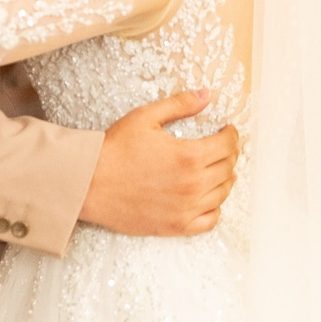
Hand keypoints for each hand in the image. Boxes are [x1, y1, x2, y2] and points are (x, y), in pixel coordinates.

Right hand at [81, 90, 239, 235]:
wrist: (89, 183)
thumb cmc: (115, 150)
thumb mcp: (146, 117)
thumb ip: (179, 105)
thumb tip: (206, 95)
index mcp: (189, 156)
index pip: (228, 145)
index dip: (231, 135)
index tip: (227, 131)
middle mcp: (193, 184)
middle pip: (228, 168)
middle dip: (229, 154)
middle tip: (222, 148)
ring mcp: (186, 208)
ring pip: (222, 193)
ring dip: (225, 179)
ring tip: (219, 170)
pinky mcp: (176, 226)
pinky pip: (210, 220)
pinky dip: (215, 208)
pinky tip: (209, 197)